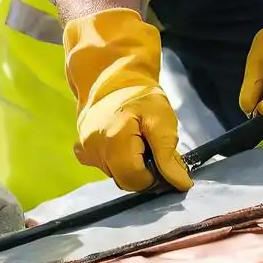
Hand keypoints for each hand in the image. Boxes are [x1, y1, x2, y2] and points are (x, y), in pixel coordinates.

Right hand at [65, 8, 192, 192]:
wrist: (112, 78)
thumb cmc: (141, 96)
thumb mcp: (162, 120)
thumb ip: (168, 155)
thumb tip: (181, 184)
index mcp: (113, 140)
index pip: (135, 179)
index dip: (153, 176)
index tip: (162, 160)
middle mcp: (94, 148)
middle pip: (124, 180)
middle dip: (141, 171)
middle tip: (151, 149)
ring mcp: (85, 149)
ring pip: (114, 175)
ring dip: (128, 166)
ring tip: (136, 143)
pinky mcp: (81, 149)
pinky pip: (102, 167)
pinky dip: (114, 162)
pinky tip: (121, 146)